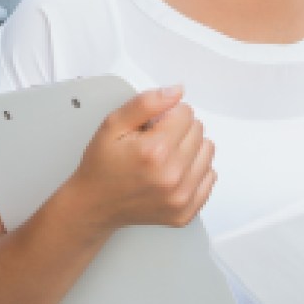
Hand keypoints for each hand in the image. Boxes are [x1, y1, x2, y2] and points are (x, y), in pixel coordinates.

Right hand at [69, 85, 215, 234]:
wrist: (94, 205)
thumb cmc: (102, 166)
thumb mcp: (113, 124)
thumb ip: (147, 102)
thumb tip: (177, 91)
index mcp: (155, 151)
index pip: (186, 112)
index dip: (167, 114)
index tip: (153, 126)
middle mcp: (172, 175)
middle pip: (198, 130)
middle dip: (179, 129)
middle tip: (155, 142)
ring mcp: (181, 196)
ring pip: (207, 150)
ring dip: (190, 148)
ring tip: (165, 156)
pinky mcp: (186, 211)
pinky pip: (210, 176)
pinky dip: (195, 170)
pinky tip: (174, 172)